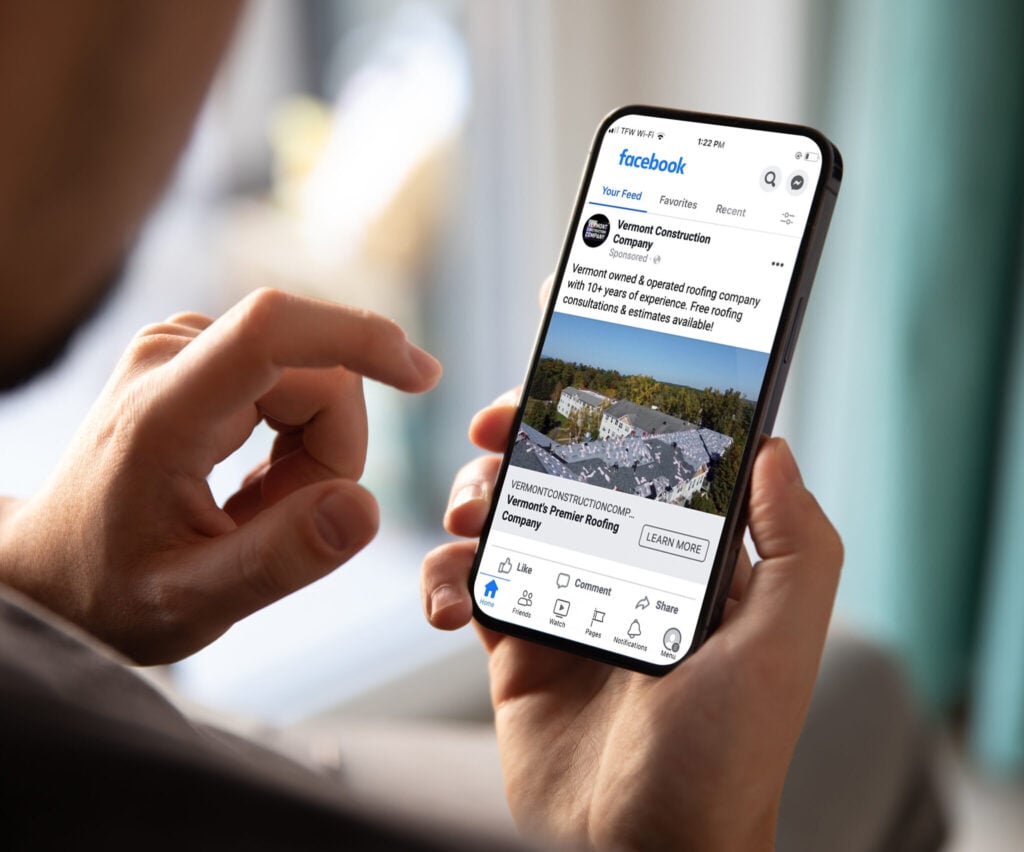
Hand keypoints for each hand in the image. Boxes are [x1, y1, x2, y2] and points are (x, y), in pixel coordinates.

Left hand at [0, 288, 440, 663]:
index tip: (422, 376)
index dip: (359, 337)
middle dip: (331, 455)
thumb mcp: (190, 604)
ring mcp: (182, 345)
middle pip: (318, 374)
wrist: (51, 569)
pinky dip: (297, 438)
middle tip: (278, 523)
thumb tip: (363, 510)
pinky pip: (295, 378)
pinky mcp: (199, 351)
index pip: (273, 329)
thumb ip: (280, 560)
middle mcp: (170, 356)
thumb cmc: (111, 591)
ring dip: (313, 452)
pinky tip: (252, 482)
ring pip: (315, 377)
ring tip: (255, 511)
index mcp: (163, 412)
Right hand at [422, 395, 841, 850]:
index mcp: (687, 560)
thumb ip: (796, 548)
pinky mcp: (516, 644)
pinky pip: (468, 585)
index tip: (561, 388)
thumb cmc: (722, 760)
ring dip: (475, 501)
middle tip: (492, 434)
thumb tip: (772, 448)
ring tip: (470, 522)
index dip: (602, 414)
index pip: (644, 459)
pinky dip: (443, 577)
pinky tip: (447, 602)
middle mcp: (625, 572)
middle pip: (564, 476)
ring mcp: (566, 604)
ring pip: (507, 518)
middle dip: (522, 442)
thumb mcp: (778, 647)